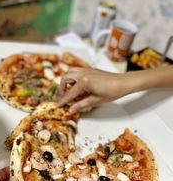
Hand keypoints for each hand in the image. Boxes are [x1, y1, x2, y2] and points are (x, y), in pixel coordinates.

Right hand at [58, 66, 172, 112]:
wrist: (124, 82)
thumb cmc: (112, 92)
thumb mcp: (96, 101)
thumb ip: (81, 105)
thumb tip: (70, 110)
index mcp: (84, 82)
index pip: (69, 93)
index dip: (63, 101)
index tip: (57, 106)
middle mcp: (83, 73)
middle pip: (65, 78)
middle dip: (62, 88)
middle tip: (64, 97)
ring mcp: (86, 70)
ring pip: (70, 72)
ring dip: (67, 81)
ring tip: (70, 91)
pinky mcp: (90, 69)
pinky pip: (77, 71)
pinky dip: (73, 78)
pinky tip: (78, 86)